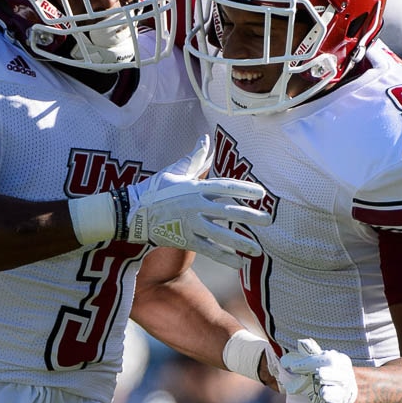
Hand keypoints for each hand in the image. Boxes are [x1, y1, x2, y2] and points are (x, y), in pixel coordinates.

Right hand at [122, 134, 270, 265]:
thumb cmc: (156, 188)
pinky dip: (224, 257)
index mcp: (196, 187)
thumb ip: (195, 157)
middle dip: (249, 216)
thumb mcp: (176, 170)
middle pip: (227, 211)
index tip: (262, 194)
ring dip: (240, 242)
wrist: (133, 212)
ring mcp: (190, 224)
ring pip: (220, 234)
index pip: (225, 187)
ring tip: (257, 250)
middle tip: (268, 220)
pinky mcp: (185, 239)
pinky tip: (239, 264)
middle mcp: (195, 206)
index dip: (244, 189)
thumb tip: (206, 138)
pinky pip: (208, 250)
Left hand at [281, 345, 357, 402]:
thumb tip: (289, 355)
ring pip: (337, 394)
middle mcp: (344, 377)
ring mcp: (342, 393)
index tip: (293, 367)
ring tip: (322, 392)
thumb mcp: (319, 358)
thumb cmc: (326, 369)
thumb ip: (305, 354)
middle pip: (339, 376)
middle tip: (318, 375)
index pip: (329, 359)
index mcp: (340, 361)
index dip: (311, 362)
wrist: (344, 388)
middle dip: (327, 375)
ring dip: (328, 393)